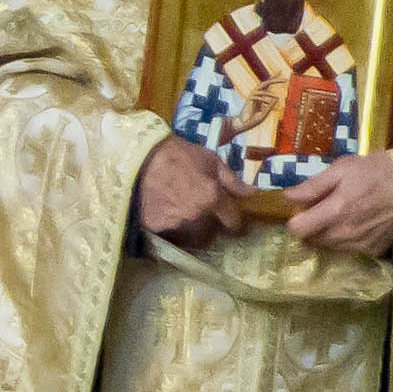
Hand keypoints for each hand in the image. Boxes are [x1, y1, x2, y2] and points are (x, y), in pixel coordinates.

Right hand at [130, 133, 242, 247]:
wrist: (140, 157)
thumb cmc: (179, 154)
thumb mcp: (211, 160)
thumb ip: (232, 181)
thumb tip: (252, 194)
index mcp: (212, 198)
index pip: (232, 222)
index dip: (233, 220)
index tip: (229, 218)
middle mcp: (195, 215)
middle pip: (210, 234)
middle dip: (209, 227)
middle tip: (203, 216)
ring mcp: (173, 223)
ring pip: (189, 236)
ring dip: (189, 230)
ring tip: (182, 216)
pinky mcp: (154, 227)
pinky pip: (168, 233)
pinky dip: (169, 226)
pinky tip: (165, 213)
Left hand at [285, 149, 392, 258]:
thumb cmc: (378, 171)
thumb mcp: (343, 168)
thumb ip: (313, 186)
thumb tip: (287, 197)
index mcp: (334, 212)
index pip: (297, 230)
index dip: (296, 219)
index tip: (304, 210)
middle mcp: (345, 234)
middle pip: (312, 240)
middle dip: (312, 227)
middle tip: (324, 209)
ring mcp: (360, 245)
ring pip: (330, 246)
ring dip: (329, 234)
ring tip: (345, 214)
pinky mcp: (374, 250)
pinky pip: (350, 249)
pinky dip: (348, 239)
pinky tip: (360, 223)